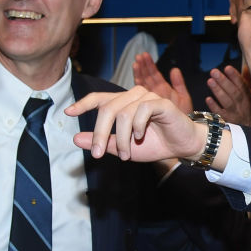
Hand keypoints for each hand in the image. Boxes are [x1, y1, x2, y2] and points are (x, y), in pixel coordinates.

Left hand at [66, 86, 208, 162]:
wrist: (182, 146)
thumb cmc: (154, 144)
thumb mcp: (123, 147)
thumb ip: (102, 141)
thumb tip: (76, 139)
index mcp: (122, 104)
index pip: (99, 99)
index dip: (83, 104)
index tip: (69, 112)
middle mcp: (132, 96)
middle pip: (107, 108)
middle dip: (100, 133)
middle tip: (98, 154)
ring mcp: (147, 96)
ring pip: (123, 113)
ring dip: (121, 138)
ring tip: (125, 154)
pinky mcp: (161, 102)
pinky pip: (142, 110)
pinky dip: (138, 126)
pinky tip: (140, 136)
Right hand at [133, 52, 192, 114]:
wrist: (180, 132)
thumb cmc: (183, 118)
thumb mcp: (183, 98)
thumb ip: (179, 83)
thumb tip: (174, 69)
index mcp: (163, 89)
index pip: (154, 74)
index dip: (150, 65)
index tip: (145, 55)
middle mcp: (154, 93)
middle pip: (147, 77)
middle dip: (143, 66)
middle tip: (139, 56)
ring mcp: (149, 99)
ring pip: (141, 84)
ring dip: (139, 73)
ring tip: (136, 62)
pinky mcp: (144, 106)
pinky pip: (139, 93)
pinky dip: (137, 84)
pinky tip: (134, 76)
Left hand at [206, 64, 250, 126]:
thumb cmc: (250, 110)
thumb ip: (247, 82)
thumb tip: (244, 68)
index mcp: (248, 97)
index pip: (242, 85)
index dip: (234, 76)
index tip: (227, 68)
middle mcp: (242, 105)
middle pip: (233, 92)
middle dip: (223, 81)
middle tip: (214, 71)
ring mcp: (234, 114)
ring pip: (226, 101)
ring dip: (218, 91)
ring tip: (210, 81)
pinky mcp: (227, 121)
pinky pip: (220, 114)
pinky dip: (214, 107)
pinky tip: (208, 99)